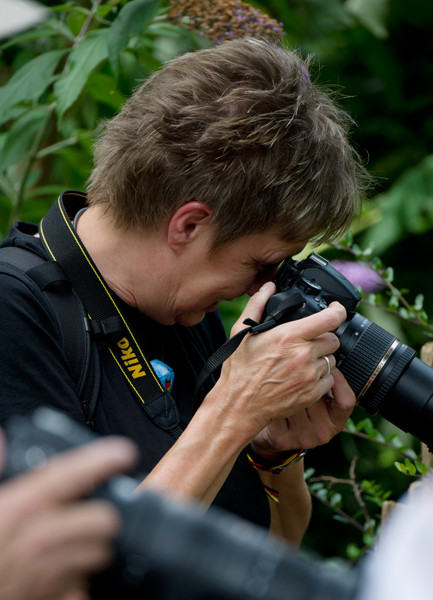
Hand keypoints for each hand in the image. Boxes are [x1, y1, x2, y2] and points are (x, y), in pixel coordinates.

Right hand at [0, 430, 136, 599]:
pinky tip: (62, 565)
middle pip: (105, 520)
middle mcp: (42, 539)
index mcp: (22, 507)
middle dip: (102, 511)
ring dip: (93, 544)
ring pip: (100, 553)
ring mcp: (48, 573)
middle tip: (90, 505)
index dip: (105, 459)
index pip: (76, 473)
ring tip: (75, 535)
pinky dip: (78, 575)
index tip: (122, 453)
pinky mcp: (49, 599)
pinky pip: (83, 586)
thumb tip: (2, 441)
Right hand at [212, 282, 349, 441]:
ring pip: (331, 360)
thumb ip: (257, 305)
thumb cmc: (239, 370)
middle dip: (324, 338)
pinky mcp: (311, 394)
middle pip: (333, 339)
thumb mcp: (242, 332)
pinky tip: (303, 377)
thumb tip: (268, 287)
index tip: (336, 309)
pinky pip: (329, 380)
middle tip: (308, 342)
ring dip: (321, 358)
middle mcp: (303, 355)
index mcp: (289, 336)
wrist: (240, 405)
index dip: (338, 310)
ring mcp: (309, 376)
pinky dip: (320, 377)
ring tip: (302, 361)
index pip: (330, 319)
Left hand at [252, 368, 355, 457]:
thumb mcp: (320, 401)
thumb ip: (326, 384)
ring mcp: (302, 437)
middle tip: (296, 368)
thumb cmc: (298, 410)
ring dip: (287, 385)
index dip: (338, 381)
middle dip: (305, 378)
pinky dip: (273, 396)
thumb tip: (327, 354)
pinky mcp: (283, 439)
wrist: (274, 434)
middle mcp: (322, 432)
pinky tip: (271, 392)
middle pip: (317, 396)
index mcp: (336, 422)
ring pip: (295, 400)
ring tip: (282, 379)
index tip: (328, 366)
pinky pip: (278, 407)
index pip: (346, 401)